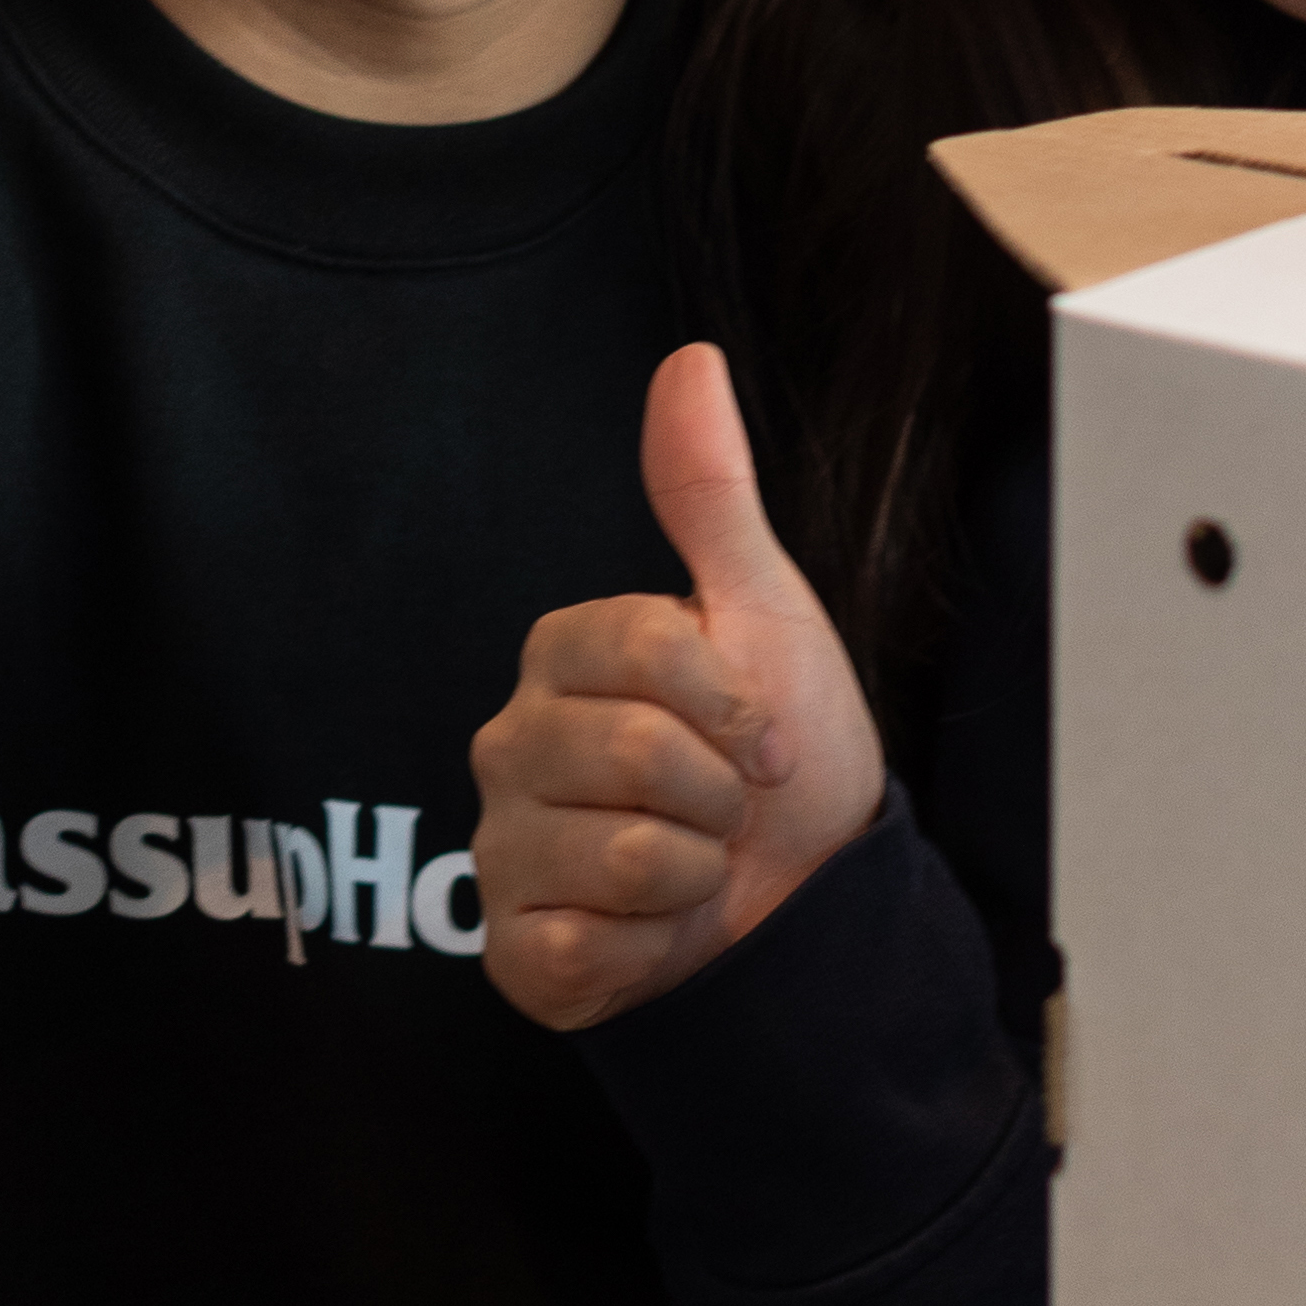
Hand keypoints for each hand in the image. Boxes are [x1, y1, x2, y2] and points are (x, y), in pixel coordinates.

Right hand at [470, 343, 882, 1033]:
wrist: (802, 906)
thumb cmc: (776, 753)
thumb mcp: (760, 610)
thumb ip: (709, 490)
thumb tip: (691, 355)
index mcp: (561, 653)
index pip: (645, 651)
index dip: (730, 699)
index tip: (759, 730)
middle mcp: (512, 742)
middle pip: (633, 751)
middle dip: (717, 789)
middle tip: (723, 804)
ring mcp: (503, 847)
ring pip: (619, 852)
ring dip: (693, 872)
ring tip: (691, 866)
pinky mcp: (515, 950)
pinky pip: (583, 947)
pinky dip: (649, 948)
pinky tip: (653, 930)